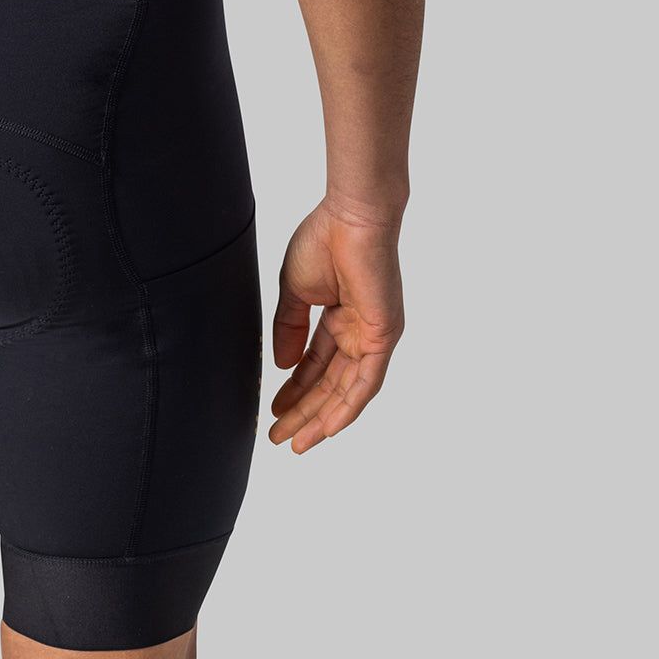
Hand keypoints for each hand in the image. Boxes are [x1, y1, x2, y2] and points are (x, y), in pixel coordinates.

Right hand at [269, 196, 403, 452]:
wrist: (350, 217)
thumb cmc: (323, 240)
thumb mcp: (295, 291)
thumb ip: (289, 329)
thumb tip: (281, 366)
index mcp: (341, 317)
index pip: (317, 364)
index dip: (295, 389)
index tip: (274, 410)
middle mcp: (360, 332)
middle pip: (330, 384)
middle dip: (304, 411)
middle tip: (280, 436)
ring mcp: (374, 336)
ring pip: (348, 391)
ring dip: (321, 418)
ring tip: (296, 441)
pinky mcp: (384, 337)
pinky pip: (367, 383)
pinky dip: (347, 407)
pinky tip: (327, 429)